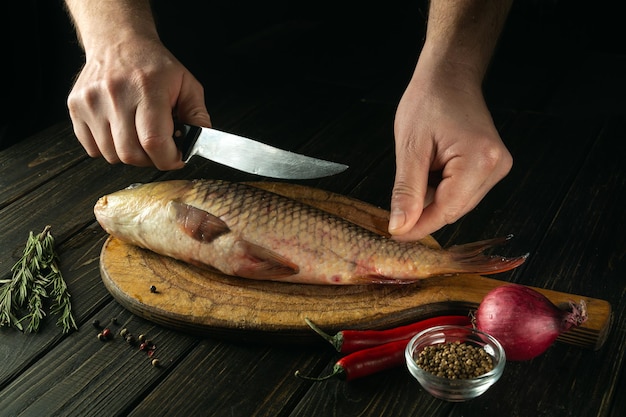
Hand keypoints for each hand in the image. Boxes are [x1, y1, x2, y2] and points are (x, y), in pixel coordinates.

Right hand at [67, 36, 210, 169]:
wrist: (118, 41)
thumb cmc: (154, 65)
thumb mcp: (187, 84)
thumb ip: (198, 116)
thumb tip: (200, 143)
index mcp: (146, 88)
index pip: (154, 141)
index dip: (168, 158)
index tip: (176, 157)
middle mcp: (115, 94)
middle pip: (131, 154)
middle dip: (150, 159)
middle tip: (158, 147)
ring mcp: (91, 102)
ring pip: (112, 155)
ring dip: (129, 154)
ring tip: (138, 135)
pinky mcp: (75, 107)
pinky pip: (92, 149)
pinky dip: (109, 148)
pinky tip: (119, 130)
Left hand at [388, 60, 511, 240]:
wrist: (449, 76)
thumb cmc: (428, 102)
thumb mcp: (410, 148)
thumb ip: (406, 191)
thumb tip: (400, 227)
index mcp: (480, 160)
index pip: (447, 211)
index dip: (419, 226)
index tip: (394, 234)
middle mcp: (497, 166)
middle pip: (454, 210)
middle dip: (424, 211)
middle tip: (396, 205)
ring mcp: (498, 167)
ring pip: (458, 203)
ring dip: (433, 199)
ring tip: (419, 171)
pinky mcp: (493, 166)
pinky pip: (463, 192)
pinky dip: (442, 189)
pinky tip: (431, 170)